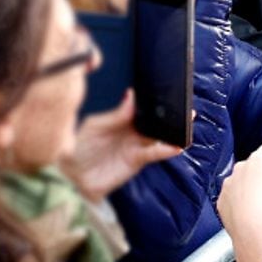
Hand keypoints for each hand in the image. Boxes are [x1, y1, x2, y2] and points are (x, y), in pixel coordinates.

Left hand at [62, 92, 181, 199]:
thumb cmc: (80, 145)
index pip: (141, 105)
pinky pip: (155, 153)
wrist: (74, 173)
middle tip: (185, 103)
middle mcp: (132, 129)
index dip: (153, 97)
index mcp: (122, 116)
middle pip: (155, 118)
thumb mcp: (95, 125)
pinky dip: (166, 150)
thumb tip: (131, 96)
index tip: (168, 88)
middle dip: (170, 111)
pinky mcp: (137, 159)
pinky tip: (176, 146)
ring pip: (159, 134)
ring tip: (187, 121)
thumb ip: (116, 114)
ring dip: (174, 129)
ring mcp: (136, 144)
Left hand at [217, 144, 261, 261]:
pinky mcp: (222, 201)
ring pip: (243, 181)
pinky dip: (241, 200)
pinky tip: (252, 211)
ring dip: (253, 187)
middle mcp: (241, 169)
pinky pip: (233, 196)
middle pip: (255, 165)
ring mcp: (229, 185)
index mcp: (259, 161)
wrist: (254, 233)